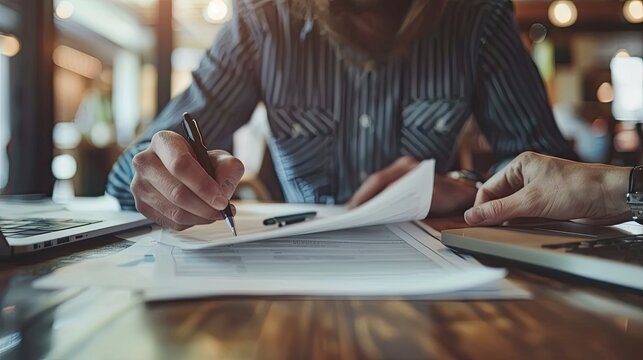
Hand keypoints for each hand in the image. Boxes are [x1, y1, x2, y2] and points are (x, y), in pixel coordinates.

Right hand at [130, 131, 244, 229]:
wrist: (179, 171)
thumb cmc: (198, 162)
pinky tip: (200, 214)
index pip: (180, 165)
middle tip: (223, 210)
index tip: (222, 200)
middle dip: (205, 206)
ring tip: (215, 213)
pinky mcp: (141, 205)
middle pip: (177, 192)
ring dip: (201, 217)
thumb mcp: (219, 157)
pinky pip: (171, 222)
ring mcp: (140, 185)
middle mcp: (145, 162)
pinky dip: (192, 222)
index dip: (203, 186)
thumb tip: (223, 191)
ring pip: (175, 211)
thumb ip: (228, 168)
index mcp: (163, 142)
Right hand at [346, 156, 476, 214]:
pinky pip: (383, 184)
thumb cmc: (448, 197)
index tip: (354, 208)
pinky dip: (374, 195)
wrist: (463, 192)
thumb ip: (408, 203)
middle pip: (375, 180)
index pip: (379, 180)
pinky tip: (367, 206)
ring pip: (377, 182)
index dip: (365, 195)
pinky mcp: (402, 175)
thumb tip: (384, 208)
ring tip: (353, 210)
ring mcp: (402, 169)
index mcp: (408, 168)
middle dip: (361, 196)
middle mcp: (403, 165)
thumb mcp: (429, 201)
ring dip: (365, 196)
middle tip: (348, 211)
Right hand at [464, 152, 630, 225]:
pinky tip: (519, 232)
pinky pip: (526, 217)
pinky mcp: (548, 206)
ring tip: (503, 233)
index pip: (488, 188)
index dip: (480, 206)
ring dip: (508, 221)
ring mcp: (538, 192)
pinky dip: (521, 225)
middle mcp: (527, 177)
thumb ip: (500, 210)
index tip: (474, 223)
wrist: (611, 197)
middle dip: (494, 215)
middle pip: (499, 199)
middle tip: (487, 231)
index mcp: (520, 166)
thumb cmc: (578, 187)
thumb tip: (473, 216)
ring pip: (512, 210)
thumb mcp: (532, 200)